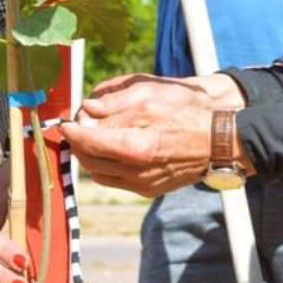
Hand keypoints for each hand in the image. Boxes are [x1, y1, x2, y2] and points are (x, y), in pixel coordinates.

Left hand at [56, 72, 235, 197]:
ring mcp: (145, 185)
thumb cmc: (185, 109)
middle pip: (90, 162)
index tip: (64, 121)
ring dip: (90, 156)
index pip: (89, 144)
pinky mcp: (151, 189)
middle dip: (78, 143)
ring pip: (101, 174)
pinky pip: (117, 180)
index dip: (72, 132)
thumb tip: (87, 109)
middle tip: (77, 124)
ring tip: (92, 134)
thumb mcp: (148, 93)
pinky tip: (109, 147)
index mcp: (137, 148)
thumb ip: (113, 103)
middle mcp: (139, 173)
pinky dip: (105, 165)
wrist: (218, 136)